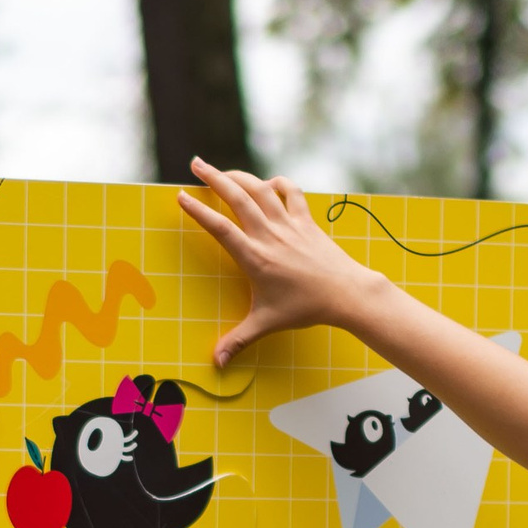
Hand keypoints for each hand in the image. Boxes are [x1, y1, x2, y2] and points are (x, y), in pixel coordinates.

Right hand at [175, 161, 381, 364]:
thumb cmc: (306, 308)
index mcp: (255, 257)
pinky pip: (290, 192)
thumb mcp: (267, 323)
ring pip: (260, 188)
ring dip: (239, 175)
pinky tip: (267, 184)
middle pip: (236, 196)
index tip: (181, 196)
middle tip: (195, 163)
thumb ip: (238, 340)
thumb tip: (216, 363)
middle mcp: (269, 235)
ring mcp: (288, 224)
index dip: (198, 211)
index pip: (220, 228)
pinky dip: (277, 183)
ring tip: (222, 171)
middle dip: (213, 177)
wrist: (346, 293)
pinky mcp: (306, 220)